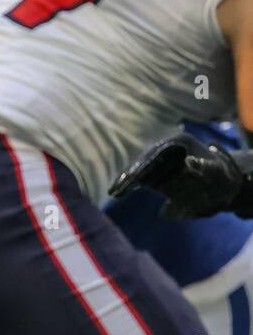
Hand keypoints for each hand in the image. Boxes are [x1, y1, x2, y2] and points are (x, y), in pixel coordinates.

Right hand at [109, 133, 243, 218]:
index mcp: (179, 142)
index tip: (136, 174)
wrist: (217, 181)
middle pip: (144, 159)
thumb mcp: (216, 171)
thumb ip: (205, 167)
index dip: (146, 164)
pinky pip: (138, 177)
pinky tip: (117, 192)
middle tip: (120, 184)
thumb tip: (190, 162)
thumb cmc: (219, 175)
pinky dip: (128, 184)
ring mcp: (158, 159)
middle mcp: (165, 148)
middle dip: (131, 172)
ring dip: (126, 179)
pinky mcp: (154, 171)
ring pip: (138, 167)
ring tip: (114, 190)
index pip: (159, 153)